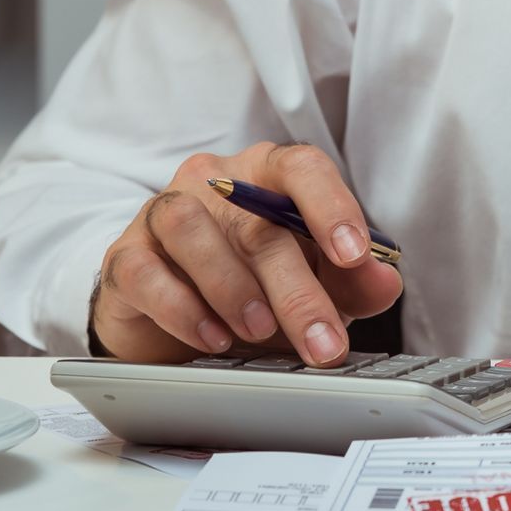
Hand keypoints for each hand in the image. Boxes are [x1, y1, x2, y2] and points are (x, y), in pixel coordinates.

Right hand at [90, 142, 403, 365]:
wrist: (179, 318)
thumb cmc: (258, 286)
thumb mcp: (316, 283)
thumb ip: (354, 282)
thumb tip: (385, 282)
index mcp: (269, 175)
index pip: (302, 167)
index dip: (331, 206)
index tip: (355, 254)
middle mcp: (215, 182)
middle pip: (257, 222)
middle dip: (297, 290)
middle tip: (323, 343)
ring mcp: (164, 213)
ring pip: (190, 230)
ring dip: (232, 287)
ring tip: (258, 332)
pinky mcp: (125, 255)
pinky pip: (144, 270)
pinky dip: (181, 308)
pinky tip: (211, 337)